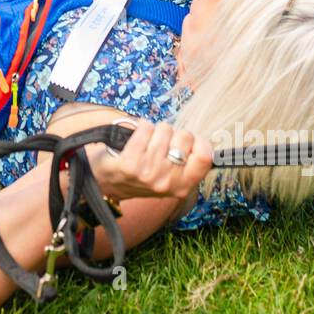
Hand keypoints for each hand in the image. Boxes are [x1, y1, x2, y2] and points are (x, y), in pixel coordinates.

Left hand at [90, 120, 212, 201]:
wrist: (109, 183)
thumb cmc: (143, 174)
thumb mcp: (171, 176)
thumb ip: (188, 162)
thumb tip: (201, 139)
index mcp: (182, 186)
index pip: (205, 157)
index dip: (199, 142)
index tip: (189, 142)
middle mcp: (167, 182)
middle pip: (185, 136)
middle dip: (174, 134)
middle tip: (161, 144)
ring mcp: (149, 173)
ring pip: (164, 129)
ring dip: (156, 130)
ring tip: (147, 143)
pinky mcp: (130, 163)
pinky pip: (146, 128)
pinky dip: (141, 127)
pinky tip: (136, 138)